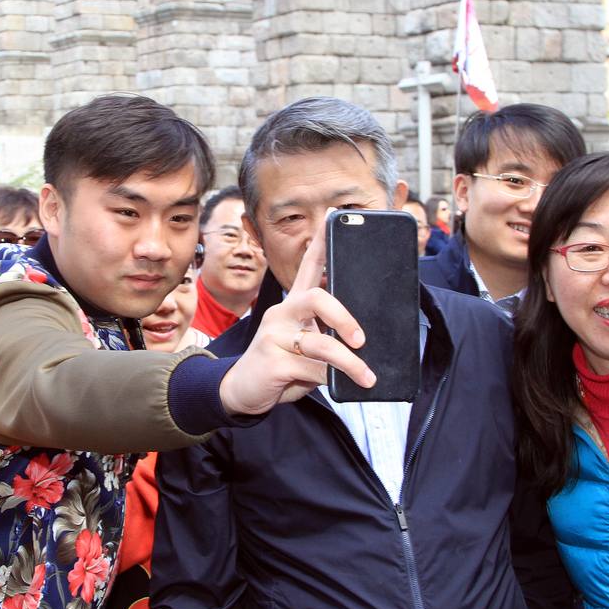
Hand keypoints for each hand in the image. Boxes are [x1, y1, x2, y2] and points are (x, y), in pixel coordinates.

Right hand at [219, 234, 372, 416]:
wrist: (241, 392)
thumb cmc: (280, 366)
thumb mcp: (305, 347)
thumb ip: (327, 337)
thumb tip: (365, 344)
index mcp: (293, 306)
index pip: (308, 267)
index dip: (321, 243)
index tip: (333, 216)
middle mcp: (281, 313)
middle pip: (315, 297)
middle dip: (344, 317)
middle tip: (361, 339)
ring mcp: (274, 336)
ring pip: (319, 342)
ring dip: (348, 362)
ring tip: (366, 376)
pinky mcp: (272, 362)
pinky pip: (311, 369)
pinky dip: (330, 380)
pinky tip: (339, 387)